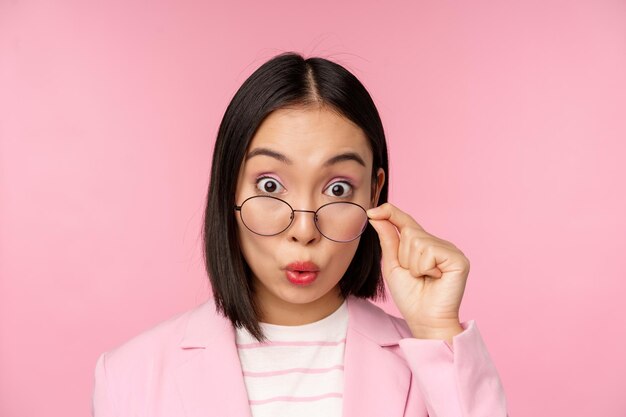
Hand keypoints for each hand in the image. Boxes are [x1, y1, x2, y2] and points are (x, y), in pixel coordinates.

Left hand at [366, 203, 468, 340]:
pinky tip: (435, 278)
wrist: (424, 320)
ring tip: (424, 278)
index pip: (406, 221)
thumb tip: (376, 215)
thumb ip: (388, 239)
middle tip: (414, 275)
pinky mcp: (458, 259)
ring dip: (414, 264)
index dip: (390, 212)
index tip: (371, 211)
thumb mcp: (392, 265)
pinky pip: (430, 251)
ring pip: (418, 241)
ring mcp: (450, 250)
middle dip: (403, 255)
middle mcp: (438, 244)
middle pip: (410, 231)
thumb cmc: (410, 296)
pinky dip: (424, 268)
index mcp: (424, 244)